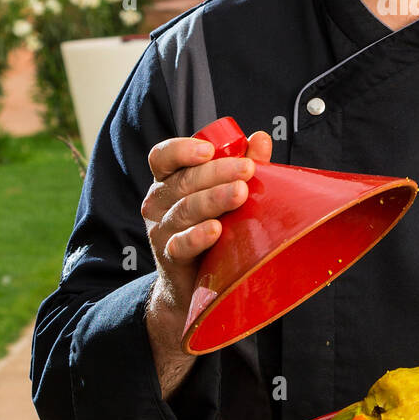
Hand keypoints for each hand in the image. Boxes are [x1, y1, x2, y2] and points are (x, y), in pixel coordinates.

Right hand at [142, 130, 272, 316]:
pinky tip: (215, 230)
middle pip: (183, 181)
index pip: (163, 156)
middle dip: (217, 172)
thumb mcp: (226, 191)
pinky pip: (180, 244)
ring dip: (213, 199)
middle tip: (247, 169)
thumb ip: (242, 164)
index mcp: (169, 179)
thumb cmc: (214, 226)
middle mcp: (158, 201)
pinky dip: (197, 236)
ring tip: (240, 193)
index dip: (182, 150)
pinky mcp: (169, 256)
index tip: (209, 150)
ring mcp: (160, 229)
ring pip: (184, 209)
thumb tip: (260, 138)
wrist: (197, 281)